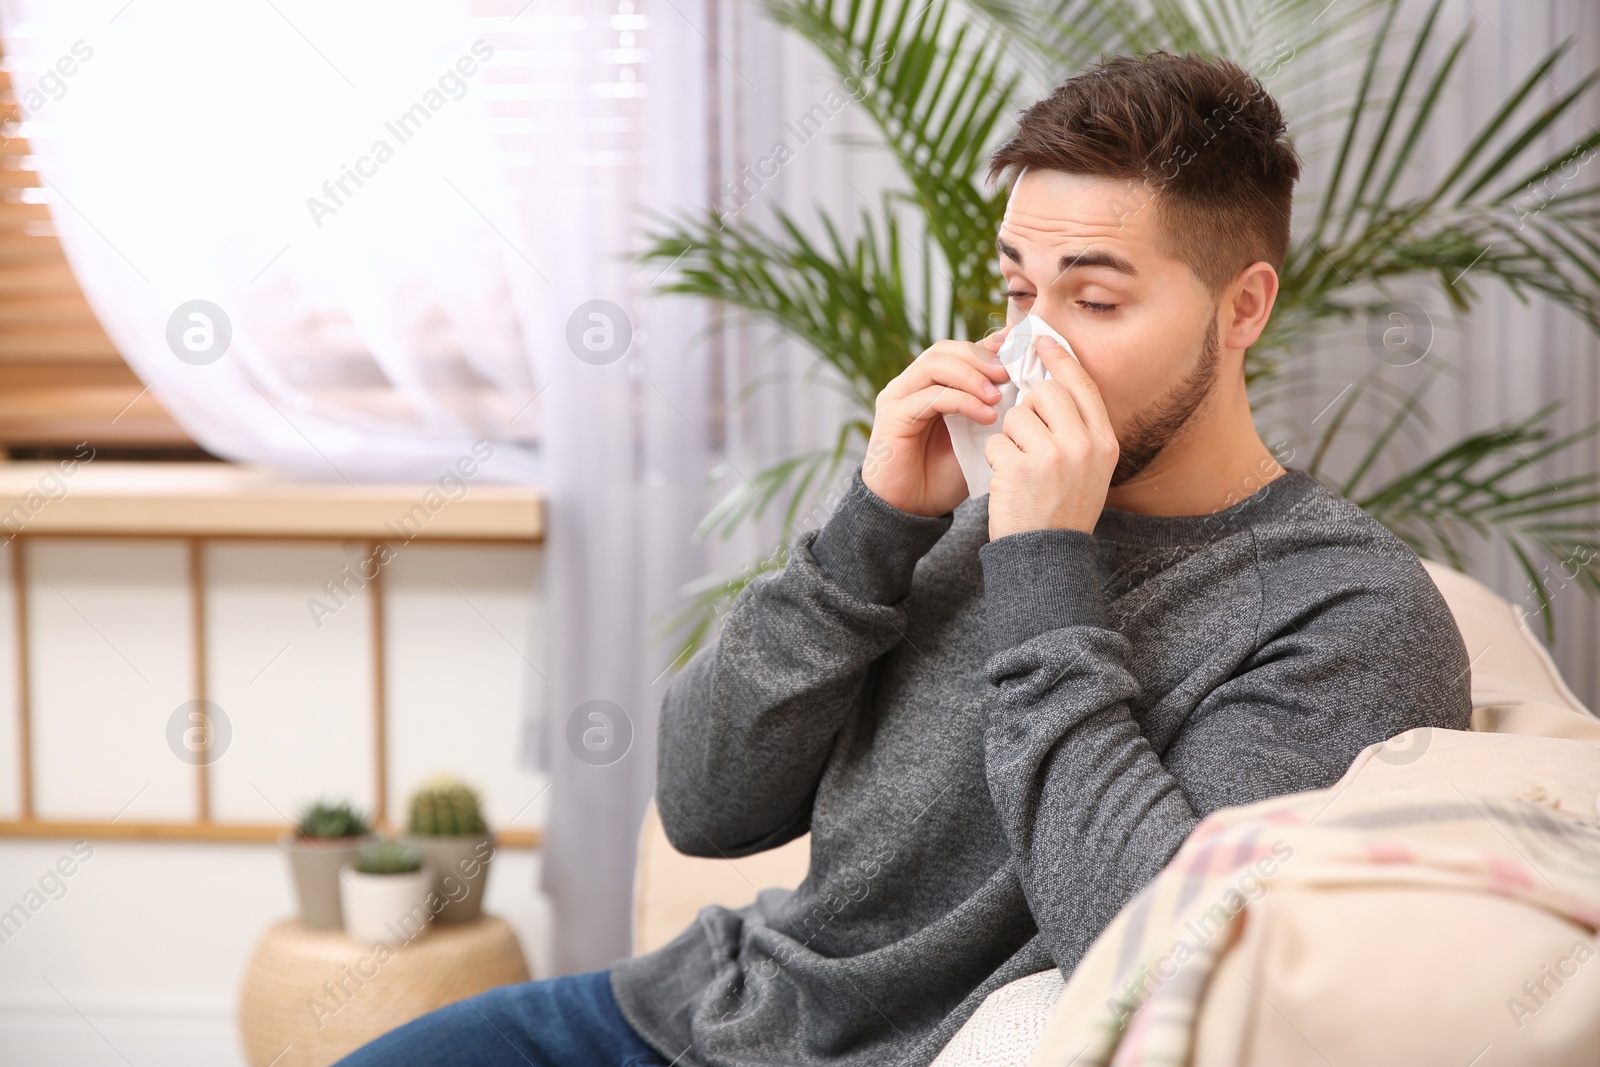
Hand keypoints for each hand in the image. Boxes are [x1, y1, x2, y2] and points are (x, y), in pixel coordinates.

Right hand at [862, 326, 1014, 516]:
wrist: (913, 511)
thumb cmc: (944, 476)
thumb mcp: (976, 436)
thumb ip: (991, 407)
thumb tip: (1024, 382)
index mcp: (928, 385)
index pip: (958, 350)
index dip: (988, 346)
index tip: (1019, 350)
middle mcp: (909, 385)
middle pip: (945, 350)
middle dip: (982, 358)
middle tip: (1012, 373)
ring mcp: (898, 398)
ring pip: (936, 365)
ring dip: (972, 376)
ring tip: (998, 396)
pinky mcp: (893, 417)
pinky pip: (930, 396)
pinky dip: (962, 401)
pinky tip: (986, 416)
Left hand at [985, 335, 1118, 539]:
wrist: (1046, 557)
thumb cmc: (1062, 510)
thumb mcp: (1088, 469)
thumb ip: (1077, 429)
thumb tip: (1048, 383)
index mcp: (1105, 442)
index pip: (1082, 385)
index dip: (1060, 358)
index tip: (1043, 340)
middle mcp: (1084, 445)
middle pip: (1044, 393)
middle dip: (1028, 408)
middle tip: (1027, 437)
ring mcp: (1053, 456)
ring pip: (1015, 416)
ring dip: (1010, 438)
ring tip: (1021, 469)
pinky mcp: (1020, 468)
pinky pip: (997, 442)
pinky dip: (996, 460)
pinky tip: (1008, 483)